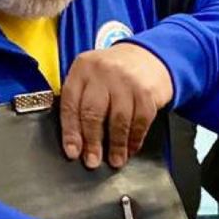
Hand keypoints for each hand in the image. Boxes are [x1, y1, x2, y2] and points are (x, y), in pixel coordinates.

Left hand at [60, 43, 173, 169]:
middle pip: (93, 113)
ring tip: (115, 160)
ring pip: (118, 120)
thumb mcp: (90, 77)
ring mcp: (126, 80)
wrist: (148, 57)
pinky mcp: (147, 91)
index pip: (70, 104)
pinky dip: (135, 139)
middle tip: (92, 161)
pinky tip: (130, 148)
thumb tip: (74, 140)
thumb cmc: (113, 73)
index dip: (70, 132)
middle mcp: (102, 72)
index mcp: (82, 68)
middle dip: (92, 142)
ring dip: (116, 145)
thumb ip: (79, 100)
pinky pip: (140, 121)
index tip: (72, 152)